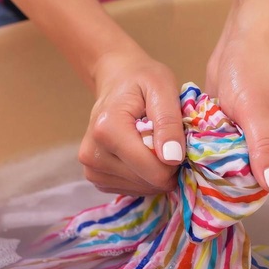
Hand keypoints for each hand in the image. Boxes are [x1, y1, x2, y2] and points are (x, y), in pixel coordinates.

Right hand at [78, 48, 185, 195]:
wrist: (116, 79)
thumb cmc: (141, 79)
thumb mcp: (162, 88)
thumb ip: (169, 121)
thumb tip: (172, 158)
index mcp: (107, 130)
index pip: (152, 170)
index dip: (175, 160)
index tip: (177, 140)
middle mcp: (92, 153)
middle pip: (148, 182)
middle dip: (165, 165)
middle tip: (166, 139)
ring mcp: (91, 168)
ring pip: (141, 188)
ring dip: (155, 171)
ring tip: (152, 143)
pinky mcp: (95, 176)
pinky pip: (131, 189)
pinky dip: (144, 176)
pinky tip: (142, 153)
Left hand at [205, 34, 268, 191]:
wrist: (238, 48)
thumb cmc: (252, 73)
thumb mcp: (256, 110)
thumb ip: (265, 146)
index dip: (251, 181)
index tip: (225, 169)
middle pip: (256, 183)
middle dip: (232, 175)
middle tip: (210, 156)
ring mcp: (257, 150)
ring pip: (238, 175)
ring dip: (219, 166)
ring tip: (203, 149)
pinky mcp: (237, 145)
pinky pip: (225, 163)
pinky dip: (212, 157)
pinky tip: (199, 147)